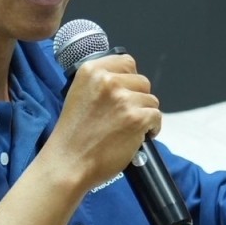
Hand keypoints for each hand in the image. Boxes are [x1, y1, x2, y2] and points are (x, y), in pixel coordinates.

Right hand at [45, 51, 160, 191]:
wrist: (69, 162)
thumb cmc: (72, 134)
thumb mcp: (78, 94)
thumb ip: (100, 82)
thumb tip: (125, 80)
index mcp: (91, 70)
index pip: (127, 62)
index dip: (129, 80)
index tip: (125, 93)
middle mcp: (108, 80)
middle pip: (142, 81)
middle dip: (138, 98)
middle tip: (125, 115)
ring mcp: (123, 99)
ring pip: (151, 100)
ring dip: (144, 114)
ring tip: (129, 128)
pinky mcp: (136, 118)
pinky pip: (156, 116)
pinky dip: (152, 128)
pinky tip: (139, 136)